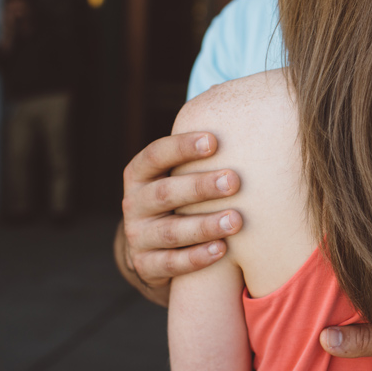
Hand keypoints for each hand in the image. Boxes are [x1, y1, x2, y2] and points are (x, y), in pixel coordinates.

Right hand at [118, 132, 242, 303]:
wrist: (157, 246)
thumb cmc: (184, 197)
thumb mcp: (182, 173)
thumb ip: (202, 152)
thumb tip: (237, 105)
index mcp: (140, 175)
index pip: (155, 156)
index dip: (181, 147)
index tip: (214, 141)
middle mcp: (135, 203)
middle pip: (164, 192)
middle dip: (199, 186)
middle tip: (234, 181)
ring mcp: (139, 236)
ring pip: (170, 231)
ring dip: (204, 225)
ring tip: (236, 220)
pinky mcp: (147, 265)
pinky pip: (171, 264)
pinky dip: (197, 258)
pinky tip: (222, 250)